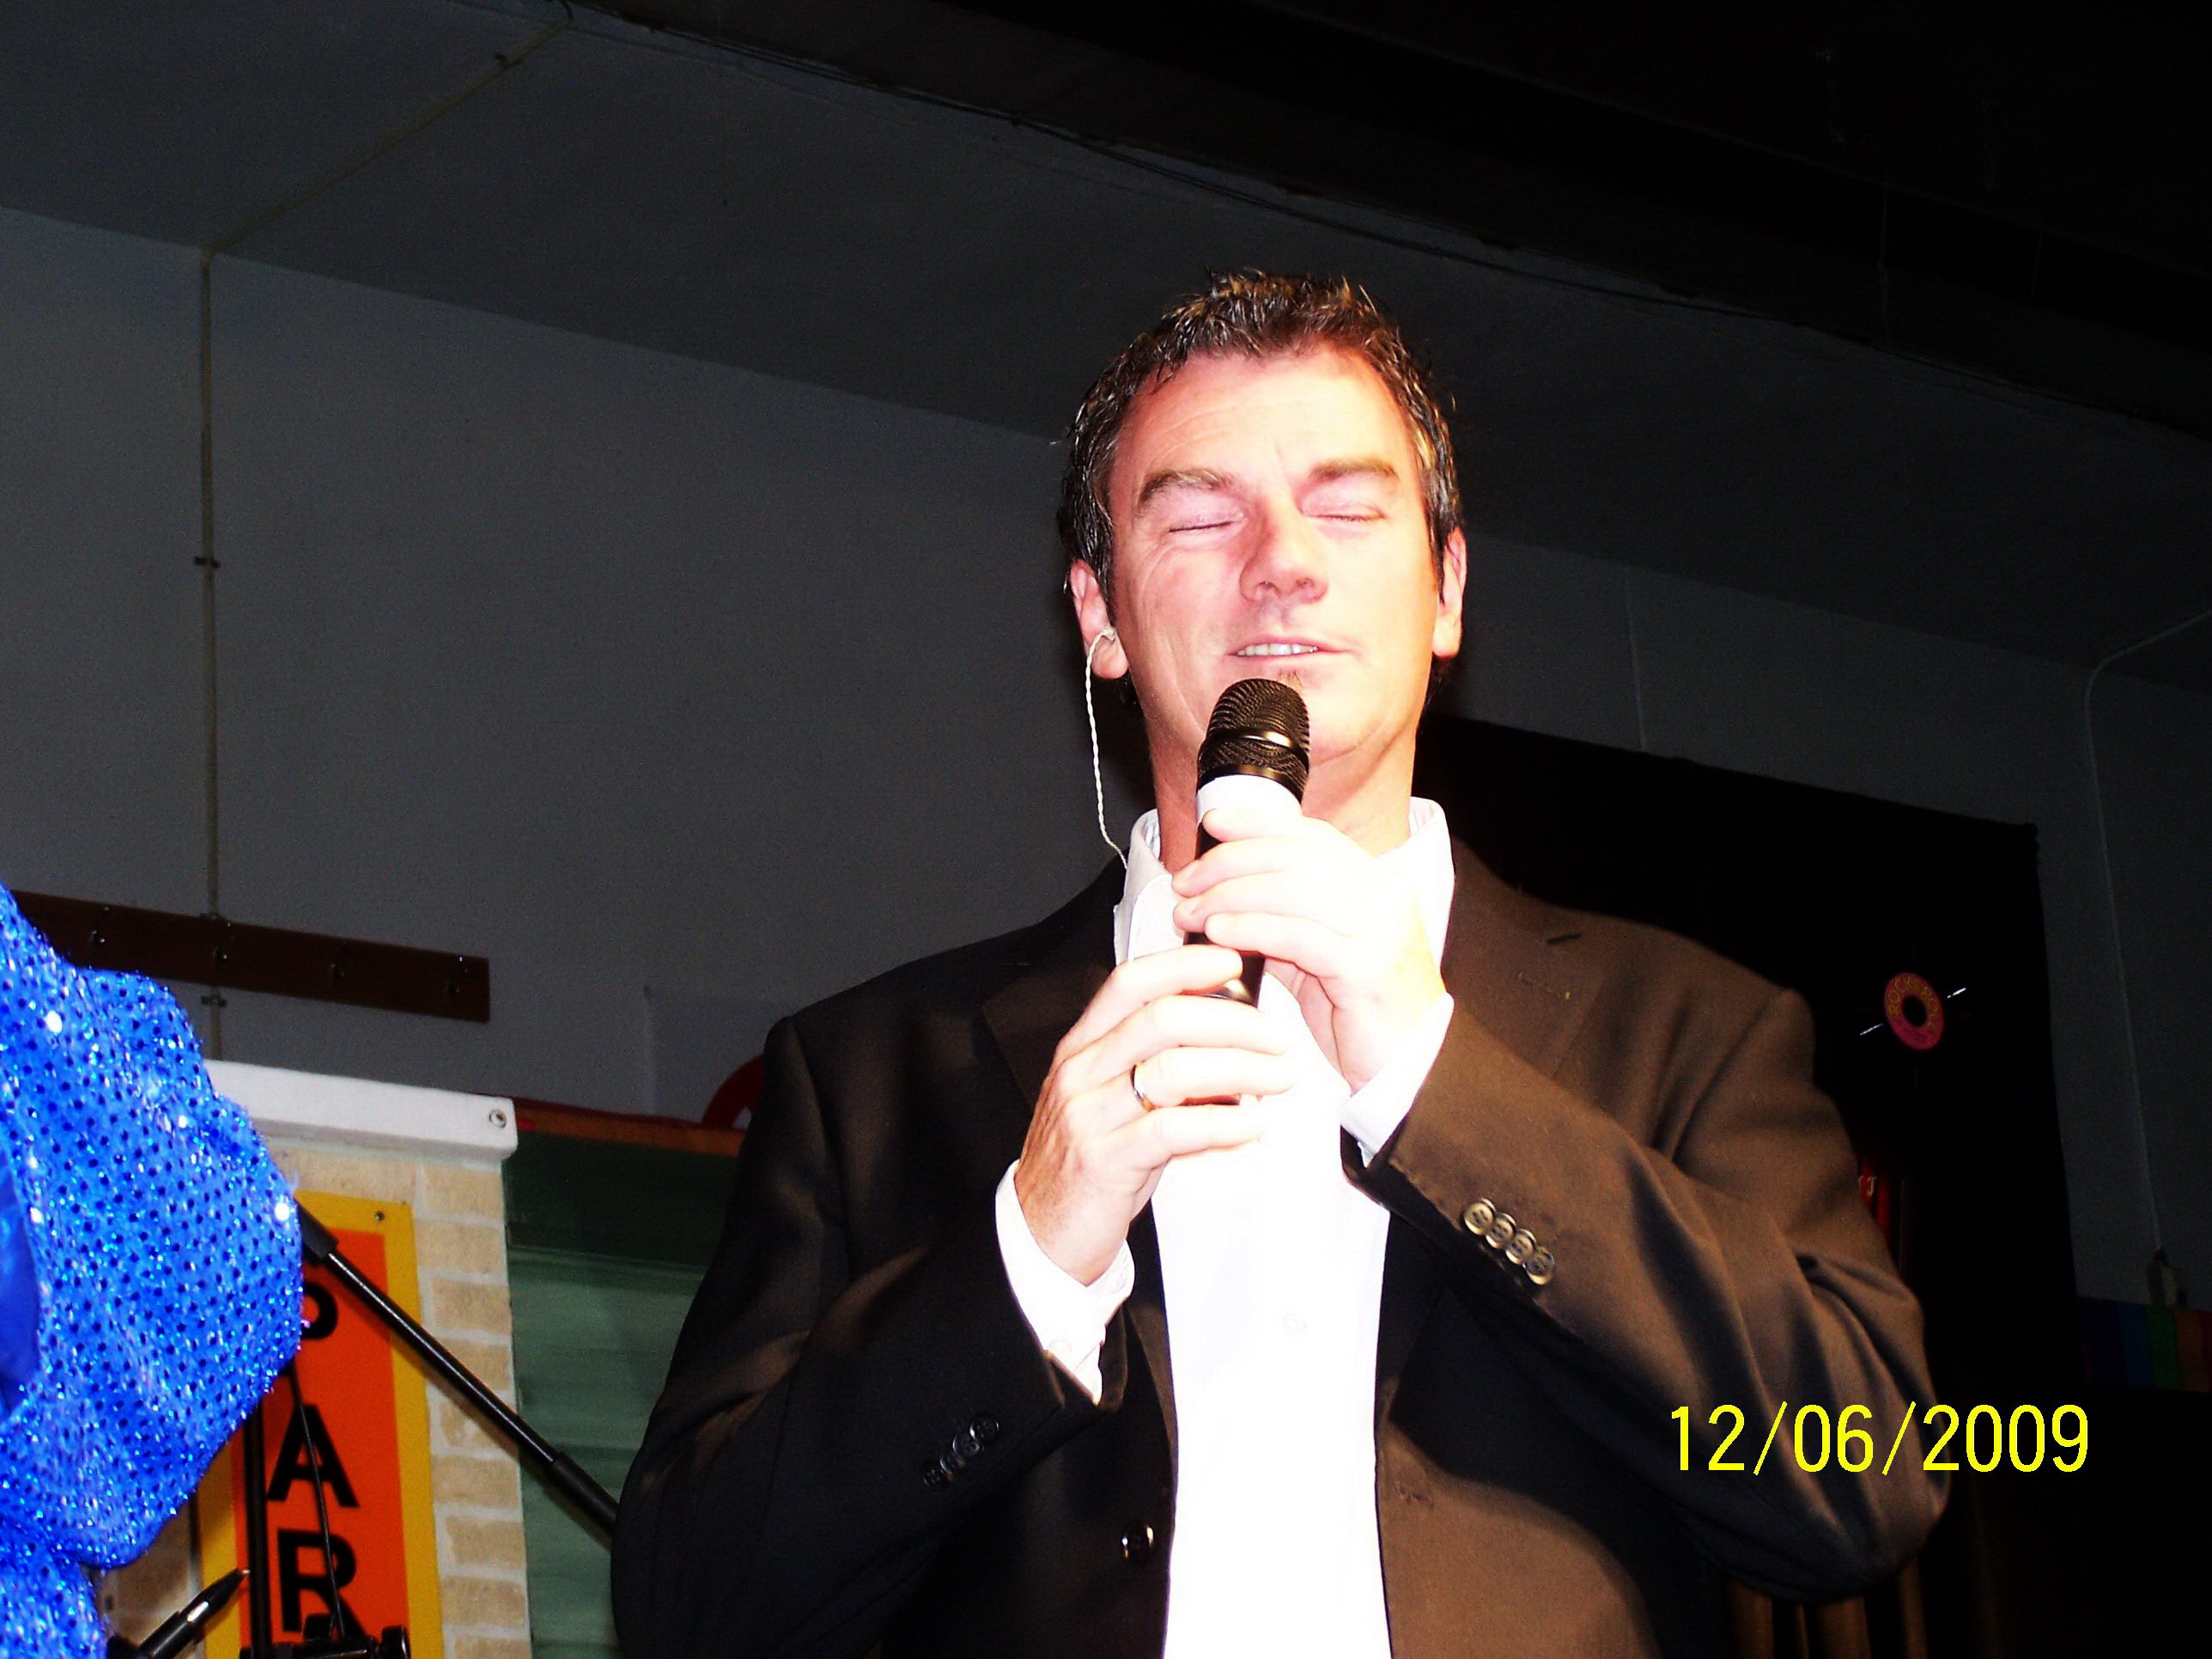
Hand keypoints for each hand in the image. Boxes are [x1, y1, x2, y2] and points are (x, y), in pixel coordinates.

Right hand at [1014, 943, 1292, 1284]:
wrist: (1043, 1228)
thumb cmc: (1089, 1158)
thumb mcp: (1113, 1097)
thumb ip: (1158, 1061)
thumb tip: (1229, 1031)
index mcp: (1083, 1046)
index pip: (1131, 983)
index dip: (1183, 965)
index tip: (1231, 962)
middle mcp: (1081, 1072)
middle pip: (1161, 1020)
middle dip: (1230, 1021)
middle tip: (1274, 1037)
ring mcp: (1088, 1116)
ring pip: (1172, 1071)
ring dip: (1239, 1070)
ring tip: (1276, 1078)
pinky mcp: (1104, 1161)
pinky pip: (1171, 1131)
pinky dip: (1221, 1124)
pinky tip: (1250, 1126)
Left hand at [1170, 805, 1444, 1090]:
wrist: (1411, 1069)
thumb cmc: (1360, 1014)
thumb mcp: (1316, 956)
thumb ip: (1280, 921)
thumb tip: (1218, 897)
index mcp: (1377, 882)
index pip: (1311, 834)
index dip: (1257, 824)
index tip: (1213, 825)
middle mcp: (1384, 896)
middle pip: (1294, 856)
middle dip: (1230, 862)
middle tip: (1186, 882)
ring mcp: (1380, 929)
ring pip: (1293, 888)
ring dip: (1230, 895)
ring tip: (1191, 911)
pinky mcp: (1367, 969)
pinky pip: (1298, 935)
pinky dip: (1251, 927)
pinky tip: (1219, 932)